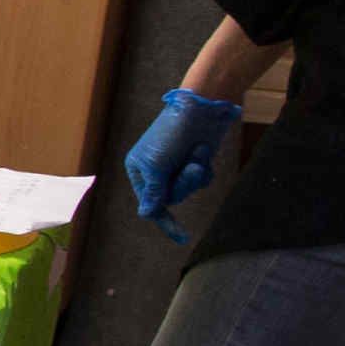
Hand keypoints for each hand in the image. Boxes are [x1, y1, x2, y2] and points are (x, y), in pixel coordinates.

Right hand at [123, 87, 240, 243]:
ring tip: (198, 152)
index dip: (165, 220)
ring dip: (196, 173)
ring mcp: (176, 166)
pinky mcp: (194, 160)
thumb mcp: (157, 165)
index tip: (182, 237)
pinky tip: (203, 150)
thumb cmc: (172, 133)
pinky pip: (201, 179)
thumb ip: (153, 192)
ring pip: (188, 188)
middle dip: (185, 184)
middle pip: (172, 197)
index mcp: (139, 170)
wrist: (200, 107)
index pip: (150, 203)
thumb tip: (146, 215)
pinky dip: (205, 167)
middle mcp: (156, 170)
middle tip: (190, 166)